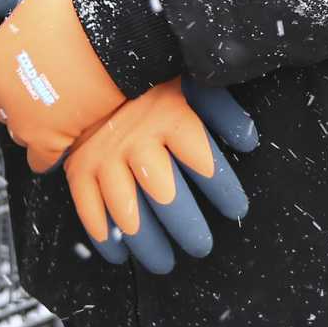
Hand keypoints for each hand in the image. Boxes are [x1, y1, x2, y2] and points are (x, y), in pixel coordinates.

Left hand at [0, 0, 127, 171]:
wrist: (107, 36)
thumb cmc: (78, 14)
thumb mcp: (33, 8)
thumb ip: (19, 31)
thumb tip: (23, 37)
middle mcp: (0, 90)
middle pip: (1, 107)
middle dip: (18, 103)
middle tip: (43, 96)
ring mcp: (23, 117)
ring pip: (19, 134)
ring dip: (35, 127)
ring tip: (59, 116)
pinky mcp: (47, 138)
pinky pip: (41, 159)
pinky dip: (49, 156)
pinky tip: (61, 146)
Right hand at [67, 79, 258, 274]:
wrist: (94, 63)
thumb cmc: (154, 80)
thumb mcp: (194, 84)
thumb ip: (223, 113)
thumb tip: (248, 142)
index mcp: (171, 118)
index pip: (204, 162)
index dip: (224, 190)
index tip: (238, 210)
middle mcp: (137, 140)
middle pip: (165, 194)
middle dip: (186, 226)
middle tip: (201, 247)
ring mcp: (104, 156)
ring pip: (126, 209)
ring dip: (146, 241)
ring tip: (164, 263)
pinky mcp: (79, 165)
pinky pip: (88, 207)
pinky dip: (101, 235)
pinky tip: (118, 254)